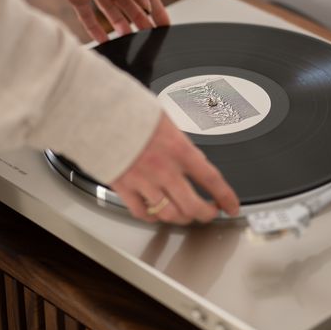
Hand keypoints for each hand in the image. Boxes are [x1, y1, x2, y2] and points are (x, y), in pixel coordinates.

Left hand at [65, 0, 169, 41]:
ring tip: (130, 41)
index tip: (165, 24)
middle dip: (141, 21)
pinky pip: (87, 17)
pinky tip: (105, 42)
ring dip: (121, 26)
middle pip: (130, 5)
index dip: (156, 9)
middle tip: (150, 36)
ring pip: (111, 12)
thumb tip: (146, 6)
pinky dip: (95, 31)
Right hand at [110, 113, 239, 224]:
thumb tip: (194, 159)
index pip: (212, 179)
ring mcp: (143, 181)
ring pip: (170, 214)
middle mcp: (164, 169)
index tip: (232, 206)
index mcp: (179, 149)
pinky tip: (155, 211)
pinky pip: (142, 212)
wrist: (98, 111)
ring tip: (184, 213)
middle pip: (193, 206)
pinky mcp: (124, 187)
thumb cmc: (131, 111)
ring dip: (181, 217)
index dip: (226, 197)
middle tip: (209, 213)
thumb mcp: (166, 121)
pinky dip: (152, 216)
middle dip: (206, 214)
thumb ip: (181, 144)